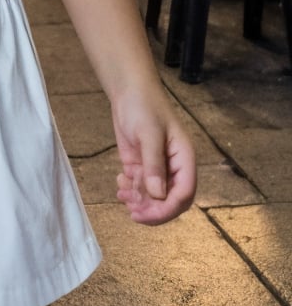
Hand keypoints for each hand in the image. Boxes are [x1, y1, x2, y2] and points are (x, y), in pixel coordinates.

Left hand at [112, 88, 195, 224]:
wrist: (128, 91)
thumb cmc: (143, 106)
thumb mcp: (149, 133)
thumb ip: (154, 165)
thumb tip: (158, 196)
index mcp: (184, 158)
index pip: (183, 193)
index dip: (167, 209)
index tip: (146, 214)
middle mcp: (173, 167)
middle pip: (169, 200)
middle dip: (152, 210)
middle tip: (132, 211)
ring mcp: (157, 167)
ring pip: (153, 197)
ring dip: (138, 201)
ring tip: (122, 193)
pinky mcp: (141, 165)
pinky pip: (139, 187)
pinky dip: (130, 190)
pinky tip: (120, 182)